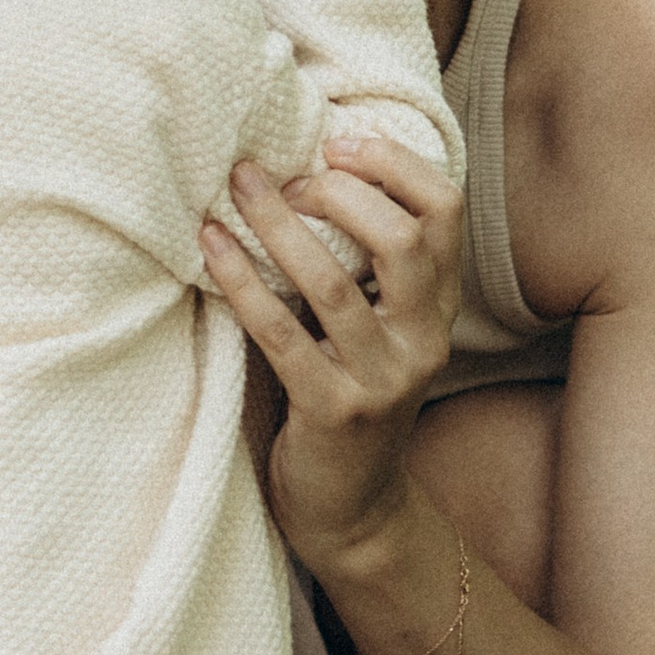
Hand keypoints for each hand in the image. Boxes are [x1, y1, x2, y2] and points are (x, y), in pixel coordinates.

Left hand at [199, 132, 462, 572]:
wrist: (353, 510)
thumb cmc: (347, 397)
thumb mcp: (377, 329)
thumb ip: (368, 267)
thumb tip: (307, 167)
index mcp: (438, 308)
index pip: (445, 211)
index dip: (394, 164)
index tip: (337, 144)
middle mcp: (423, 340)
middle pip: (405, 239)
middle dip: (338, 192)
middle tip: (284, 178)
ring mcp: (381, 380)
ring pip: (334, 283)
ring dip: (278, 224)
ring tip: (238, 186)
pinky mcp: (332, 412)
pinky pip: (280, 334)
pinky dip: (240, 281)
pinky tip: (209, 245)